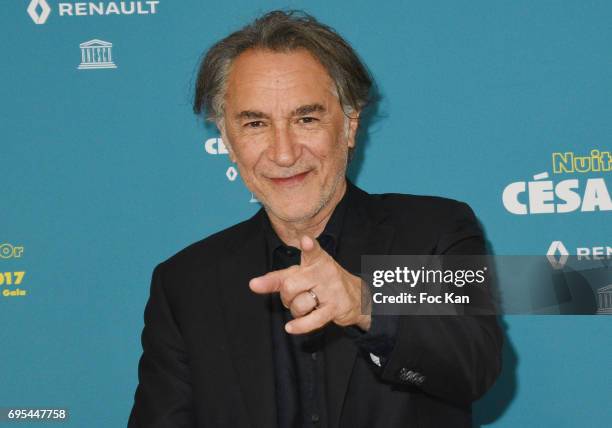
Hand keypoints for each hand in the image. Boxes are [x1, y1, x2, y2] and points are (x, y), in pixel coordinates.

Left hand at [249, 235, 370, 333]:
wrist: (355, 297)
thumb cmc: (321, 282)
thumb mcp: (301, 274)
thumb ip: (277, 278)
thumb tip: (253, 284)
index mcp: (316, 260)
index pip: (312, 252)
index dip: (309, 247)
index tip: (306, 241)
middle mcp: (324, 272)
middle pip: (290, 286)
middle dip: (286, 297)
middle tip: (294, 297)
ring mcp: (331, 291)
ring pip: (299, 305)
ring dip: (297, 312)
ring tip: (308, 306)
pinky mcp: (335, 308)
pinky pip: (312, 320)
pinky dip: (299, 325)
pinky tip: (290, 327)